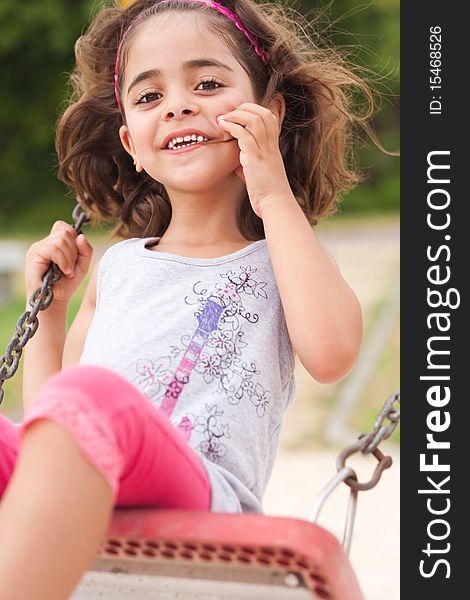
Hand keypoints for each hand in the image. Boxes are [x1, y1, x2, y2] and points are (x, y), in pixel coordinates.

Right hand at [24, 221, 92, 305]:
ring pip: (60, 239)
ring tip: (67, 272)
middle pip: (65, 232)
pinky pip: (53, 248)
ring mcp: (37, 248)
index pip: (64, 228)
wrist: (54, 301)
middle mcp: (44, 243)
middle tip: (71, 268)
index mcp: (54, 243)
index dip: (74, 238)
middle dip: (74, 251)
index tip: (76, 255)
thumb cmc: (67, 284)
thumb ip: (86, 250)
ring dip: (69, 258)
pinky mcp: (33, 254)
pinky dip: (63, 261)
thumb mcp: (82, 266)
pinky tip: (63, 272)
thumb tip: (81, 236)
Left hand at [217, 102, 292, 217]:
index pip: (269, 117)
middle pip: (262, 113)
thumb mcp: (257, 172)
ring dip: (236, 115)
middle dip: (244, 108)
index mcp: (273, 146)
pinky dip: (232, 127)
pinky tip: (222, 126)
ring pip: (254, 120)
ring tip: (223, 119)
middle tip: (228, 115)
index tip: (237, 116)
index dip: (253, 110)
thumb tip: (236, 162)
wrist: (274, 203)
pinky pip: (244, 135)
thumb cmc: (265, 191)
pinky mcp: (255, 158)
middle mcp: (271, 145)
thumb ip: (248, 163)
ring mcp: (264, 150)